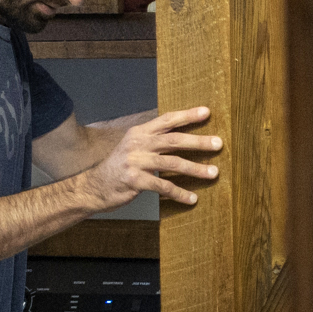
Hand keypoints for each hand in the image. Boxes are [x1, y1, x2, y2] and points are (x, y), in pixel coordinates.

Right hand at [72, 107, 220, 209]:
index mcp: (139, 132)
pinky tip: (192, 199)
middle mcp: (138, 143)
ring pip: (172, 162)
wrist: (94, 187)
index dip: (187, 115)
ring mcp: (136, 161)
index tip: (207, 112)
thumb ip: (153, 141)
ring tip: (213, 172)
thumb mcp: (133, 147)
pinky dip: (180, 193)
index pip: (167, 120)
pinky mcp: (135, 181)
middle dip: (198, 141)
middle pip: (174, 139)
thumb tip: (181, 138)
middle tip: (218, 144)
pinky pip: (163, 186)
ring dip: (195, 168)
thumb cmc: (119, 168)